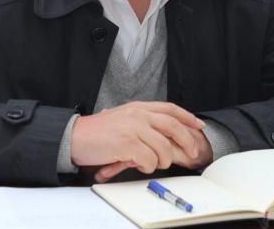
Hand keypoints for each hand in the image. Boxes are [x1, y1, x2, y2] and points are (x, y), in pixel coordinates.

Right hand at [70, 101, 205, 181]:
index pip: (170, 109)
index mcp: (138, 108)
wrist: (74, 137)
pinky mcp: (128, 143)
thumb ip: (141, 122)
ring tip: (151, 163)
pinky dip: (147, 166)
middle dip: (186, 141)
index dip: (187, 117)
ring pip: (164, 148)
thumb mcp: (122, 118)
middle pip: (173, 126)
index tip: (199, 125)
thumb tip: (162, 135)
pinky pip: (149, 160)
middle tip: (191, 153)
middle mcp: (138, 115)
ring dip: (162, 160)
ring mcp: (134, 128)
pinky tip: (137, 164)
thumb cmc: (97, 132)